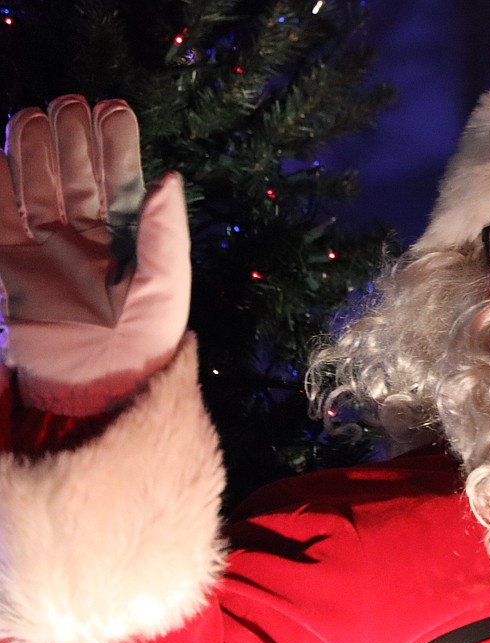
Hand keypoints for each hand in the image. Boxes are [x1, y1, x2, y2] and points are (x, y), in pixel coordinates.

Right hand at [0, 96, 189, 415]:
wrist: (99, 388)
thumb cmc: (144, 341)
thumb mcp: (165, 284)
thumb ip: (165, 233)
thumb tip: (170, 177)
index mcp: (128, 241)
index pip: (120, 183)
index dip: (115, 146)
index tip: (113, 109)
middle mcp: (87, 240)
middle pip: (74, 178)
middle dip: (71, 141)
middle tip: (69, 104)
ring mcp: (47, 251)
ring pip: (36, 190)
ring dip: (35, 153)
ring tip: (35, 116)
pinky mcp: (12, 268)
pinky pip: (2, 219)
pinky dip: (0, 189)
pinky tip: (1, 159)